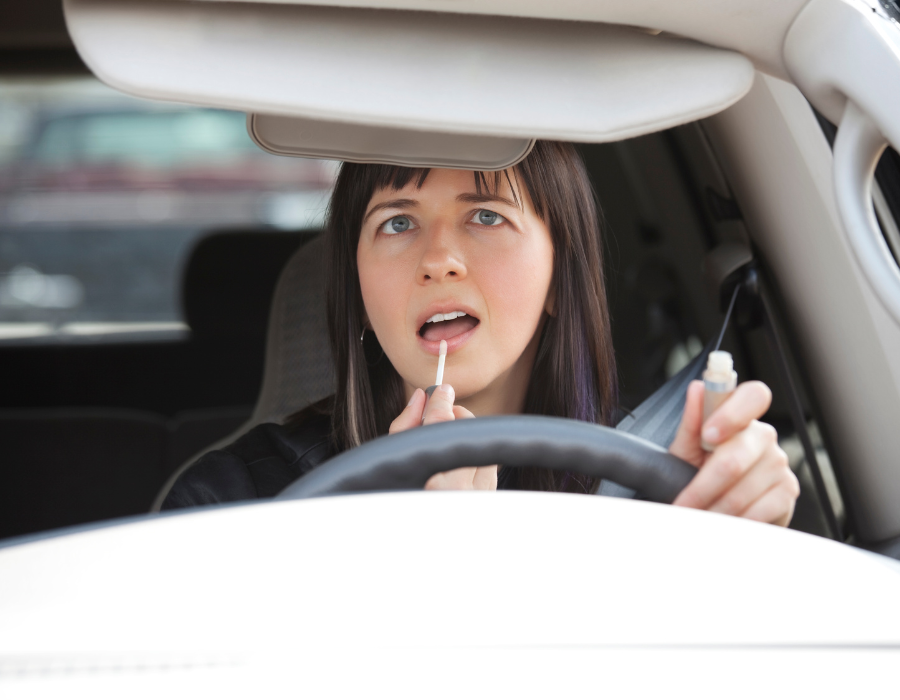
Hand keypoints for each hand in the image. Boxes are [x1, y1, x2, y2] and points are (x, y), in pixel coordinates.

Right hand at [389, 385, 497, 489]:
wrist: (419, 539)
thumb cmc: (399, 496)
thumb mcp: (393, 461)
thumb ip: (405, 428)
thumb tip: (420, 398)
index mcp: (431, 483)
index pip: (441, 426)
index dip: (439, 403)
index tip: (439, 391)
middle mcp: (460, 492)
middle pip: (467, 431)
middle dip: (454, 418)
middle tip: (437, 416)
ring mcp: (479, 497)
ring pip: (480, 445)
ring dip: (462, 437)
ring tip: (442, 442)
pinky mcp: (489, 498)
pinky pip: (487, 463)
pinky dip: (471, 455)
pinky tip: (454, 462)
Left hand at [668, 380, 798, 526]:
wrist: (716, 507)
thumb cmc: (699, 472)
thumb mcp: (688, 449)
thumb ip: (691, 422)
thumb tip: (696, 388)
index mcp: (740, 417)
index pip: (752, 396)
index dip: (731, 414)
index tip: (707, 435)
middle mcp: (763, 436)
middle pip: (734, 459)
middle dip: (701, 489)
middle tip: (682, 506)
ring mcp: (779, 463)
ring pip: (740, 492)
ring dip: (712, 512)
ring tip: (695, 520)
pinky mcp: (788, 492)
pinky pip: (759, 511)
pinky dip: (734, 522)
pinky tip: (721, 525)